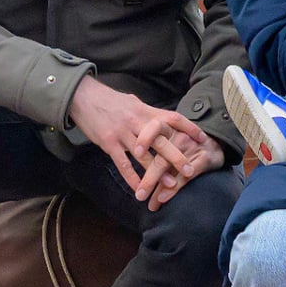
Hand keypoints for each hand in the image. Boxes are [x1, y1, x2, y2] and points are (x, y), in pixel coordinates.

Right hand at [69, 76, 211, 204]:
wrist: (82, 96)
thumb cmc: (108, 100)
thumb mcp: (132, 102)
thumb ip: (146, 113)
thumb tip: (160, 119)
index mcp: (145, 111)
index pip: (172, 118)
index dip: (189, 127)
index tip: (202, 138)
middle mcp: (137, 122)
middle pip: (162, 140)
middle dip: (177, 156)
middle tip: (191, 170)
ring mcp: (123, 133)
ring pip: (145, 155)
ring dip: (158, 171)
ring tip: (171, 185)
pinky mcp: (109, 143)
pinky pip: (123, 163)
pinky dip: (132, 178)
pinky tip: (140, 190)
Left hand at [142, 120, 223, 203]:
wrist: (217, 140)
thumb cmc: (187, 142)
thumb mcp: (171, 139)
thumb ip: (155, 150)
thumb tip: (134, 171)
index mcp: (168, 128)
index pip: (154, 128)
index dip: (145, 139)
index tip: (135, 152)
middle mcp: (178, 136)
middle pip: (160, 157)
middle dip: (149, 178)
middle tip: (139, 195)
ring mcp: (191, 148)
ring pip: (170, 167)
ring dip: (158, 186)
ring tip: (150, 203)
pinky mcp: (204, 159)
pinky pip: (186, 176)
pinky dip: (173, 189)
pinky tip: (163, 198)